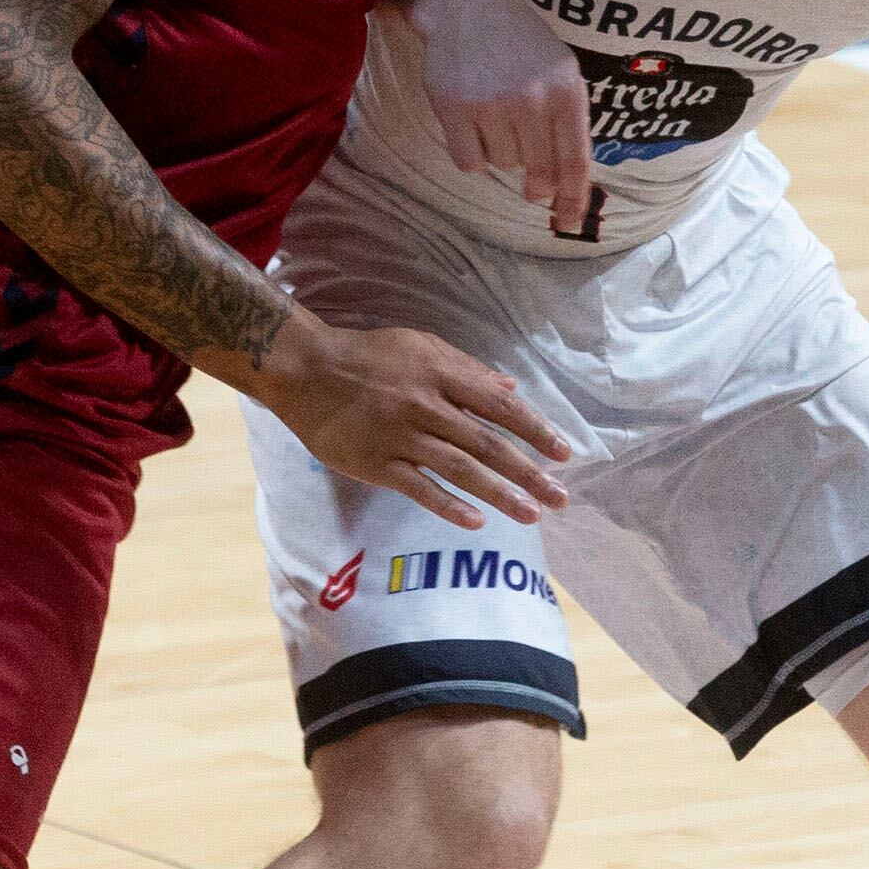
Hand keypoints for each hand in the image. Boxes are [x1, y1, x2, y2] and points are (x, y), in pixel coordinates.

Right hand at [256, 316, 571, 528]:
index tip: (564, 453)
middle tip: (561, 498)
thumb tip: (512, 388)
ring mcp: (400, 437)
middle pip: (487, 443)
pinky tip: (476, 522)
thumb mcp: (420, 346)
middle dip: (529, 472)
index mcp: (440, 374)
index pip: (499, 406)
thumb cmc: (368, 356)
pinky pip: (419, 488)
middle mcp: (425, 405)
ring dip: (500, 494)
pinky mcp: (376, 463)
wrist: (305, 370)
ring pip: (460, 469)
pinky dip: (449, 506)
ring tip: (531, 515)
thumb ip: (467, 369)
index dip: (535, 430)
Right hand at [410, 0, 596, 229]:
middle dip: (537, 185)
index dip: (574, 198)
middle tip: (533, 188)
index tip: (570, 223)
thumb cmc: (519, 42)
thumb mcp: (560, 69)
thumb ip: (567, 120)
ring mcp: (492, 103)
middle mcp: (533, 97)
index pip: (575, 160)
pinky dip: (472, 153)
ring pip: (503, 164)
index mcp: (567, 89)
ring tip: (495, 115)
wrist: (466, 4)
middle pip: (539, 170)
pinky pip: (469, 162)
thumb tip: (566, 182)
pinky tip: (472, 122)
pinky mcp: (454, 108)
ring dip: (501, 151)